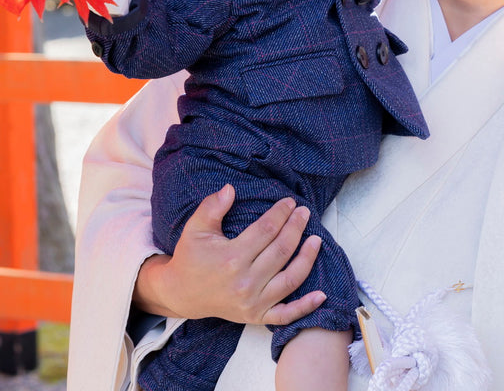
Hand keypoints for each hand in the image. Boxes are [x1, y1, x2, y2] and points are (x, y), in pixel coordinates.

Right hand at [134, 185, 324, 325]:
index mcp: (232, 258)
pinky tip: (321, 295)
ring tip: (316, 240)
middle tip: (304, 212)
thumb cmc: (191, 258)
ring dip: (307, 258)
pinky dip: (306, 307)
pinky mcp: (257, 316)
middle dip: (296, 228)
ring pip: (291, 279)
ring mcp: (253, 302)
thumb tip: (230, 188)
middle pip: (282, 251)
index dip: (281, 213)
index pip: (267, 230)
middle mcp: (245, 282)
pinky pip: (286, 314)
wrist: (181, 294)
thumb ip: (211, 207)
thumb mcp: (195, 229)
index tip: (290, 202)